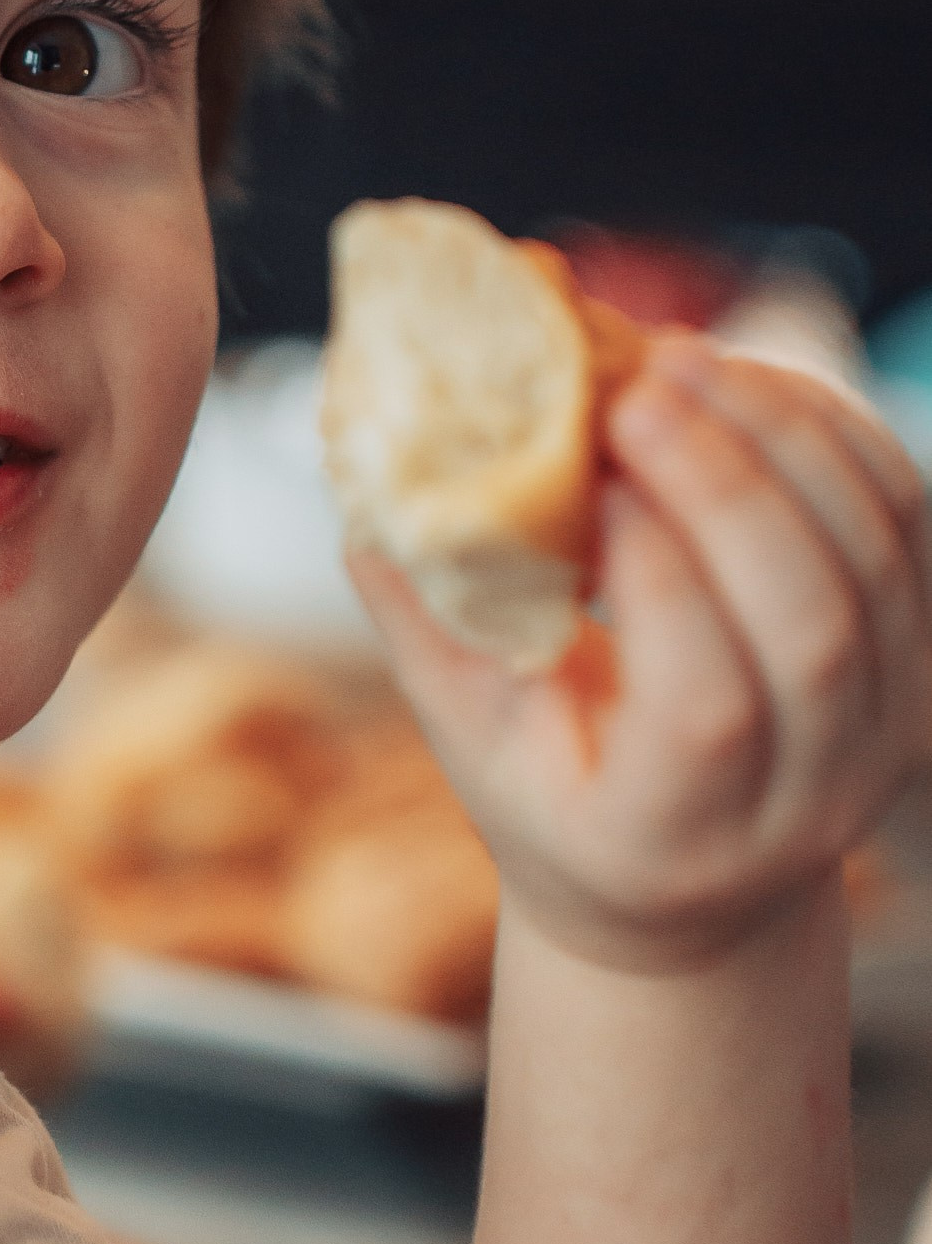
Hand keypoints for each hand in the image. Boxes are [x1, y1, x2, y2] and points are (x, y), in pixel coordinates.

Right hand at [348, 339, 931, 973]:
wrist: (691, 883)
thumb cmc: (556, 797)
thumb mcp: (471, 741)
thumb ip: (424, 618)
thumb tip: (367, 478)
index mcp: (679, 840)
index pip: (704, 704)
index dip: (655, 573)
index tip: (582, 469)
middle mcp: (811, 798)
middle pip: (810, 623)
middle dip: (727, 482)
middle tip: (638, 384)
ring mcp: (887, 731)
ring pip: (872, 561)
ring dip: (781, 438)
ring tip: (682, 361)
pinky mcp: (924, 662)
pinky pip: (903, 524)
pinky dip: (831, 436)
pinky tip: (747, 383)